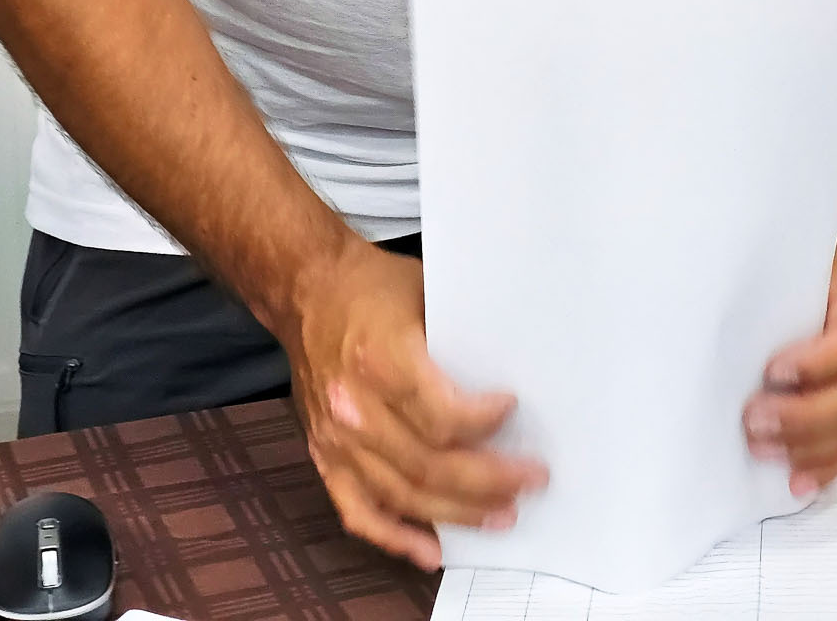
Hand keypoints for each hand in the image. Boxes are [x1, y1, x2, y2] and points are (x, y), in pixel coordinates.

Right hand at [282, 235, 549, 570]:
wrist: (307, 290)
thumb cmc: (370, 287)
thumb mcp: (424, 291)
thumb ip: (459, 337)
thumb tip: (512, 366)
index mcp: (382, 358)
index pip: (443, 416)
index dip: (484, 424)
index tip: (514, 413)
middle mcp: (355, 406)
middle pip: (430, 466)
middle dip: (488, 482)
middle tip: (529, 481)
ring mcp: (337, 438)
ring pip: (403, 496)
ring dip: (456, 513)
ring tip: (500, 515)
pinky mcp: (324, 455)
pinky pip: (358, 511)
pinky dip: (395, 537)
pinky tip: (430, 550)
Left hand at [742, 246, 836, 496]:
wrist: (816, 275)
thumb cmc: (798, 268)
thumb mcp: (794, 261)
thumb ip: (776, 284)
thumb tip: (728, 307)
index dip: (817, 365)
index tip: (772, 371)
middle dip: (802, 418)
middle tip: (753, 420)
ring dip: (806, 448)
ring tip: (760, 449)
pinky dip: (823, 469)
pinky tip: (796, 483)